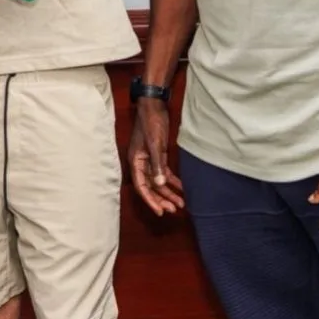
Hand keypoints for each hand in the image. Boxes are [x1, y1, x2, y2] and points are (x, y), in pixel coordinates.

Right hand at [129, 98, 183, 216]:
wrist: (154, 105)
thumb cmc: (151, 123)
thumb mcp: (155, 144)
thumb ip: (157, 164)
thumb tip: (160, 185)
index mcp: (135, 161)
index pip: (141, 186)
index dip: (151, 201)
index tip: (161, 212)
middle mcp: (141, 163)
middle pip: (150, 186)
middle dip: (162, 199)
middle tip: (175, 209)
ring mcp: (149, 159)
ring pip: (158, 181)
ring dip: (169, 192)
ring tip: (181, 203)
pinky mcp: (158, 154)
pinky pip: (165, 172)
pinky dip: (173, 181)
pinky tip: (182, 188)